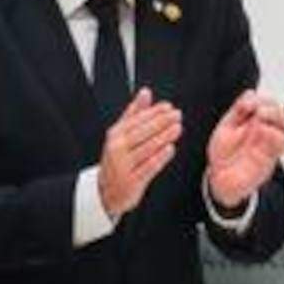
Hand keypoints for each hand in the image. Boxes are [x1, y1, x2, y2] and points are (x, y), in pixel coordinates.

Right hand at [95, 91, 183, 218]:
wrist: (106, 192)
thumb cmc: (118, 159)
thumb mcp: (122, 134)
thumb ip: (134, 113)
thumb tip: (146, 92)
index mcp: (115, 135)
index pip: (136, 120)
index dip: (153, 112)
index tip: (168, 107)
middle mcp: (117, 149)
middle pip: (142, 132)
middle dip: (161, 122)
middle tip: (177, 115)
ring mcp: (123, 166)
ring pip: (146, 148)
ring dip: (163, 137)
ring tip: (177, 128)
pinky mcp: (131, 181)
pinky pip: (148, 167)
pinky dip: (160, 158)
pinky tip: (170, 149)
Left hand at [203, 91, 283, 211]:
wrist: (221, 178)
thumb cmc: (225, 153)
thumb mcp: (226, 126)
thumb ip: (238, 110)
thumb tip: (250, 92)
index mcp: (255, 119)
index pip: (267, 102)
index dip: (260, 99)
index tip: (247, 103)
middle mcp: (266, 128)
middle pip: (279, 109)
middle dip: (270, 105)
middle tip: (257, 109)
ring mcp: (269, 141)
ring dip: (275, 116)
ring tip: (259, 118)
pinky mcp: (271, 155)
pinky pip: (281, 143)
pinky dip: (274, 134)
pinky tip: (263, 130)